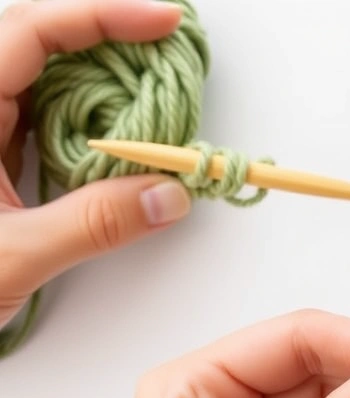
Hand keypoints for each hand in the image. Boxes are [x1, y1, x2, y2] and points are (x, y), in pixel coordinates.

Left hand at [0, 0, 191, 328]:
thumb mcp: (10, 257)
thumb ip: (95, 224)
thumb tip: (168, 195)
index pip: (30, 32)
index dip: (101, 16)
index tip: (162, 21)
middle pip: (37, 41)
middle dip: (106, 36)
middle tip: (166, 44)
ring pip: (42, 79)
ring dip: (101, 78)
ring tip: (153, 86)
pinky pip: (43, 119)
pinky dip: (89, 118)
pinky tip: (120, 134)